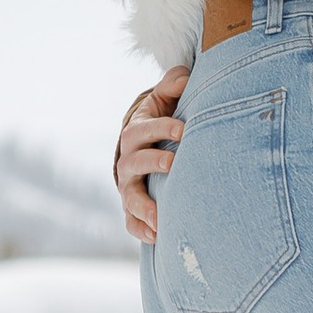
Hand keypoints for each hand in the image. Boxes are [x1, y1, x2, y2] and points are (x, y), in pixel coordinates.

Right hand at [114, 66, 187, 239]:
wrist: (145, 147)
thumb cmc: (162, 120)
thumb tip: (185, 76)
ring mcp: (128, 186)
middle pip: (134, 162)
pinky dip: (141, 229)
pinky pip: (131, 221)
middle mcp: (128, 160)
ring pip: (130, 195)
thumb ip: (173, 84)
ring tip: (160, 216)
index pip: (143, 129)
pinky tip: (156, 236)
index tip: (184, 129)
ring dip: (144, 205)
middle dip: (153, 162)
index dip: (162, 128)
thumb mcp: (164, 99)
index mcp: (136, 133)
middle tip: (173, 163)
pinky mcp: (132, 207)